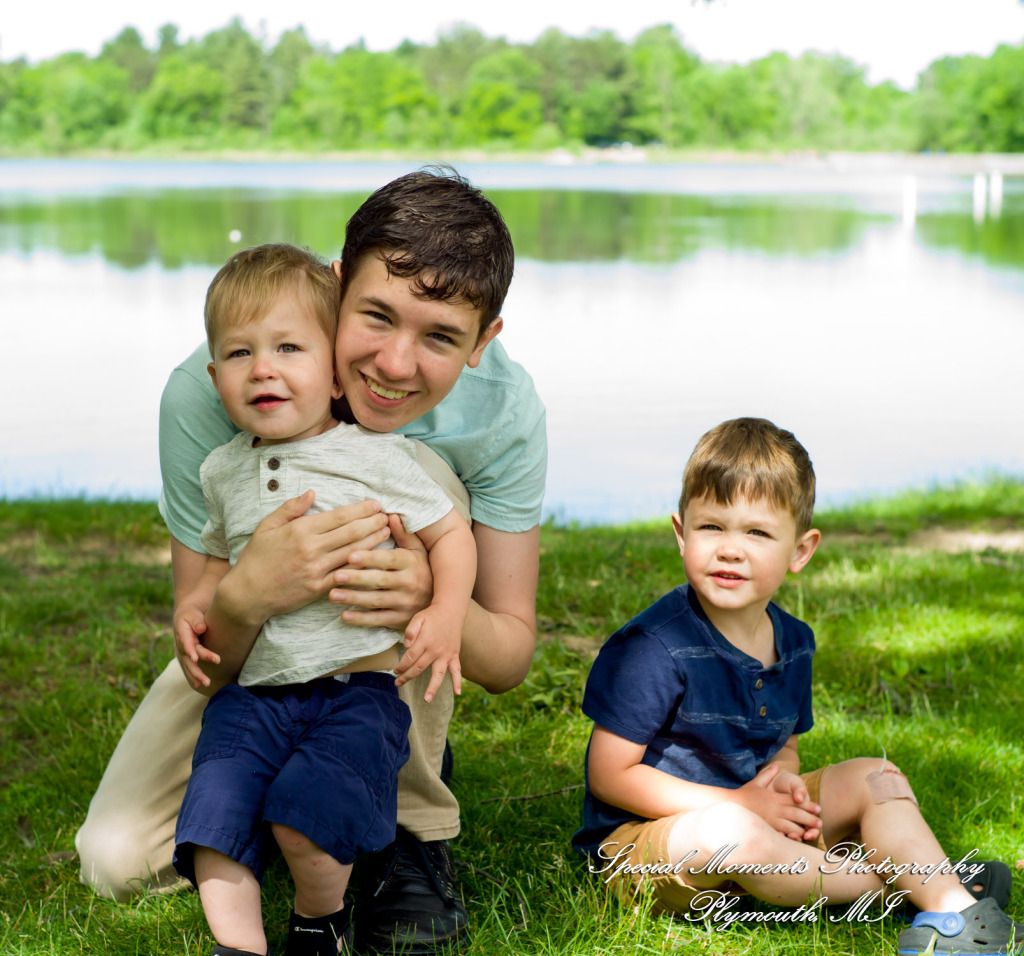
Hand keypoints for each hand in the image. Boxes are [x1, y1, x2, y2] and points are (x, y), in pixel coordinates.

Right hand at [174, 602, 219, 689]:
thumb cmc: (192, 613)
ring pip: (188, 665)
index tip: (195, 658)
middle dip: (197, 669)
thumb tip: (201, 628)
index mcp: (182, 632)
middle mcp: (181, 644)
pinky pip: (188, 667)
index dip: (189, 650)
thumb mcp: (193, 613)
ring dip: (196, 676)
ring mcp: (182, 651)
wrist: (186, 614)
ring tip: (205, 684)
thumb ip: (197, 620)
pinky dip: (192, 676)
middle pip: (188, 658)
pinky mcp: (186, 656)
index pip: (186, 642)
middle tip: (207, 680)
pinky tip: (198, 686)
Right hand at [225, 492, 390, 624]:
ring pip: (354, 552)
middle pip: (351, 532)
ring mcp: (317, 570)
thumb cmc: (256, 557)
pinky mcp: (319, 588)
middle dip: (373, 522)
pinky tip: (375, 557)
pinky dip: (363, 565)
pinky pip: (347, 574)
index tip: (375, 504)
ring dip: (374, 541)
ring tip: (387, 532)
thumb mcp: (267, 526)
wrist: (248, 593)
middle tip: (387, 515)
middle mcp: (311, 549)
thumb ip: (290, 508)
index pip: (339, 516)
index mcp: (300, 530)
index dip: (361, 510)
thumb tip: (312, 493)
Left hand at [329, 514, 433, 630]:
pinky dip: (361, 619)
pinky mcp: (399, 620)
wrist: (440, 601)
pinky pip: (379, 620)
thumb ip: (403, 534)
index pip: (388, 559)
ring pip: (376, 601)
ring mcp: (404, 603)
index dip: (370, 558)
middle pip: (380, 580)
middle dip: (357, 578)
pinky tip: (344, 616)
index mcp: (410, 563)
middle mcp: (409, 583)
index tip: (350, 555)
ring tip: (333, 594)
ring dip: (354, 598)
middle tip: (336, 575)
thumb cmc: (422, 570)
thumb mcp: (417, 551)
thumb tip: (390, 515)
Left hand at [395, 605, 462, 701]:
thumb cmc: (431, 616)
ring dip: (432, 688)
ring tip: (426, 699)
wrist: (451, 611)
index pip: (409, 658)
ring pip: (438, 674)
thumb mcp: (418, 618)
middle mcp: (435, 650)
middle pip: (419, 668)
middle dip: (406, 677)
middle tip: (397, 683)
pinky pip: (457, 670)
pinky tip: (458, 693)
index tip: (395, 670)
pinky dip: (458, 681)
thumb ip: (410, 631)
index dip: (401, 666)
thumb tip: (406, 645)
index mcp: (425, 641)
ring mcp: (446, 655)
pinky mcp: (454, 655)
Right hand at [735, 764, 821, 841]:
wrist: (728, 806)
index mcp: (773, 798)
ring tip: (811, 833)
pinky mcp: (764, 830)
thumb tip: (776, 765)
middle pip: (795, 814)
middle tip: (820, 822)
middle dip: (809, 818)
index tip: (818, 808)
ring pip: (790, 826)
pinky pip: (779, 836)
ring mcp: (769, 820)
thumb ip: (768, 774)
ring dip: (801, 830)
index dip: (807, 804)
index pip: (794, 801)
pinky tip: (795, 842)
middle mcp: (773, 809)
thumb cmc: (743, 795)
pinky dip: (788, 839)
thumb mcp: (756, 782)